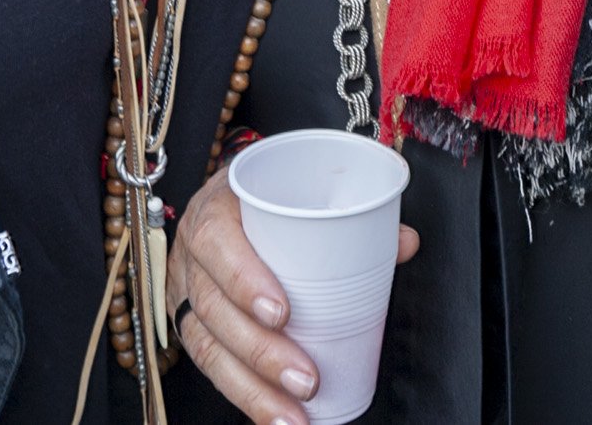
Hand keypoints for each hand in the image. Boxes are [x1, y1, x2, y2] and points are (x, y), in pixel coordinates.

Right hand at [168, 168, 419, 424]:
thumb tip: (404, 243)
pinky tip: (271, 418)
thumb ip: (351, 214)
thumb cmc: (267, 196)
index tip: (282, 314)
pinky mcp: (191, 324)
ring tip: (293, 416)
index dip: (243, 280)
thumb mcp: (299, 190)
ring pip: (208, 346)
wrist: (226, 200)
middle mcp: (194, 254)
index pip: (216, 242)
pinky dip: (243, 395)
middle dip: (261, 353)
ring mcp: (187, 292)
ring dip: (252, 389)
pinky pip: (210, 365)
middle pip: (215, 308)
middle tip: (306, 380)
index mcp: (216, 209)